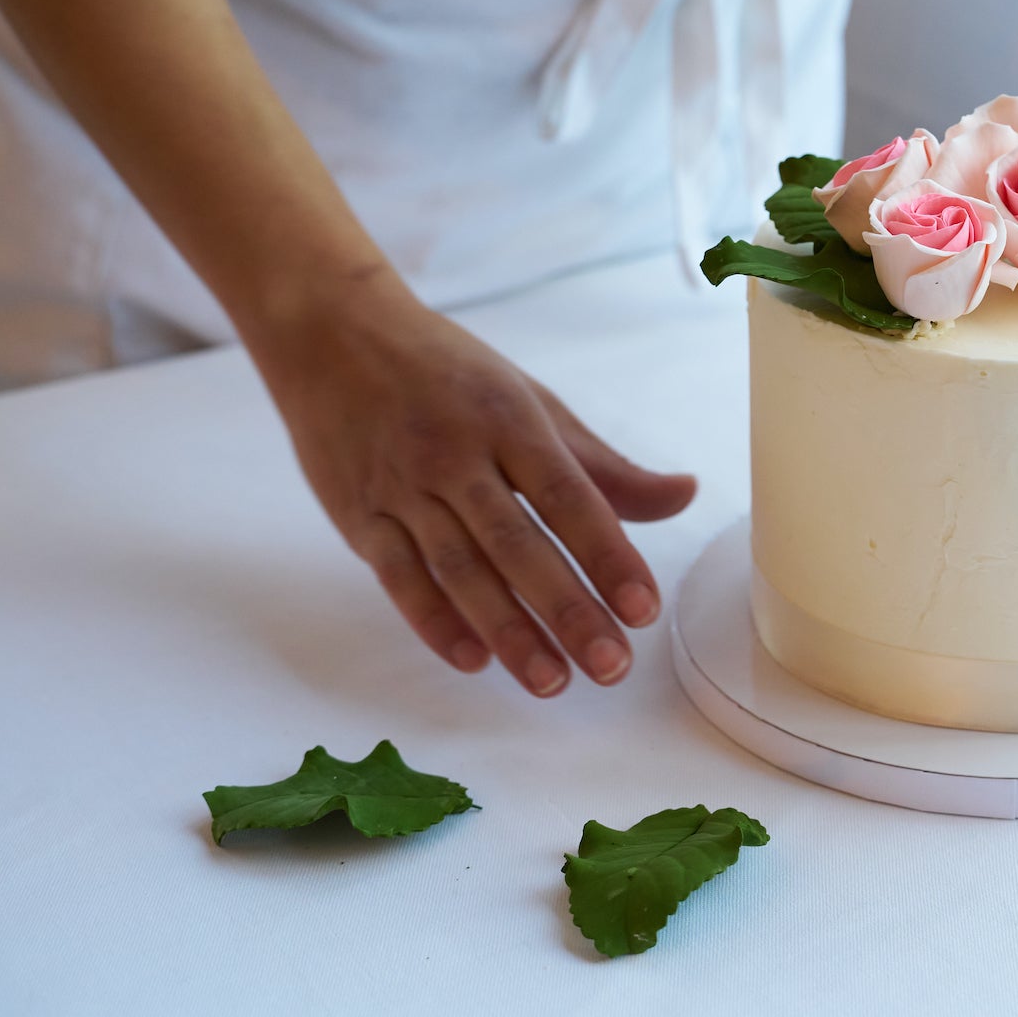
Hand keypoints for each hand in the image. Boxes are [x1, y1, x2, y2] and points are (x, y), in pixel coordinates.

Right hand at [249, 279, 696, 695]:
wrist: (331, 334)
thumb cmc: (450, 374)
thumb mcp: (532, 403)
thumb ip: (604, 466)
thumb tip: (685, 494)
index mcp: (509, 421)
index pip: (569, 498)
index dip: (608, 555)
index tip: (644, 609)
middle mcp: (456, 456)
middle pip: (517, 545)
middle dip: (567, 610)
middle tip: (611, 667)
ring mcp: (402, 488)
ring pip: (460, 570)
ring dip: (508, 631)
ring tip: (552, 682)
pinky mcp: (357, 516)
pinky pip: (399, 577)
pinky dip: (434, 621)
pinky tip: (474, 660)